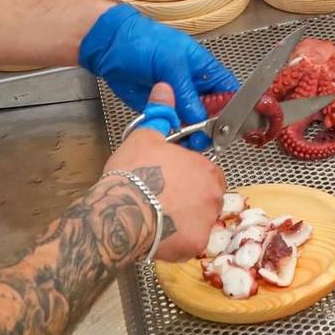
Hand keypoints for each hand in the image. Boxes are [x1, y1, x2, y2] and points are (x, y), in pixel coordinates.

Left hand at [79, 5, 239, 149]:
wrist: (110, 46)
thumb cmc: (145, 42)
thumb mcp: (172, 63)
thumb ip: (187, 92)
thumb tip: (199, 117)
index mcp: (204, 69)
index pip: (228, 90)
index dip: (232, 106)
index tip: (231, 125)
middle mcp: (193, 86)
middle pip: (211, 111)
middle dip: (211, 127)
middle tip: (206, 140)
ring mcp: (176, 99)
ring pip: (191, 122)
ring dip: (191, 133)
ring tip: (189, 143)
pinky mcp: (159, 109)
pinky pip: (170, 125)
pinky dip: (171, 134)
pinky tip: (172, 140)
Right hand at [104, 84, 227, 261]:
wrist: (120, 212)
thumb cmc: (134, 174)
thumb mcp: (145, 137)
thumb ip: (160, 114)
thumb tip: (165, 88)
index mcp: (206, 168)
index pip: (205, 172)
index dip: (187, 177)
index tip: (168, 181)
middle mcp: (214, 195)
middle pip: (205, 198)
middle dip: (188, 200)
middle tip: (161, 201)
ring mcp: (207, 222)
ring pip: (198, 222)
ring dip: (182, 222)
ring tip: (156, 219)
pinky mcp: (195, 246)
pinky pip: (189, 244)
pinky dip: (176, 242)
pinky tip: (156, 236)